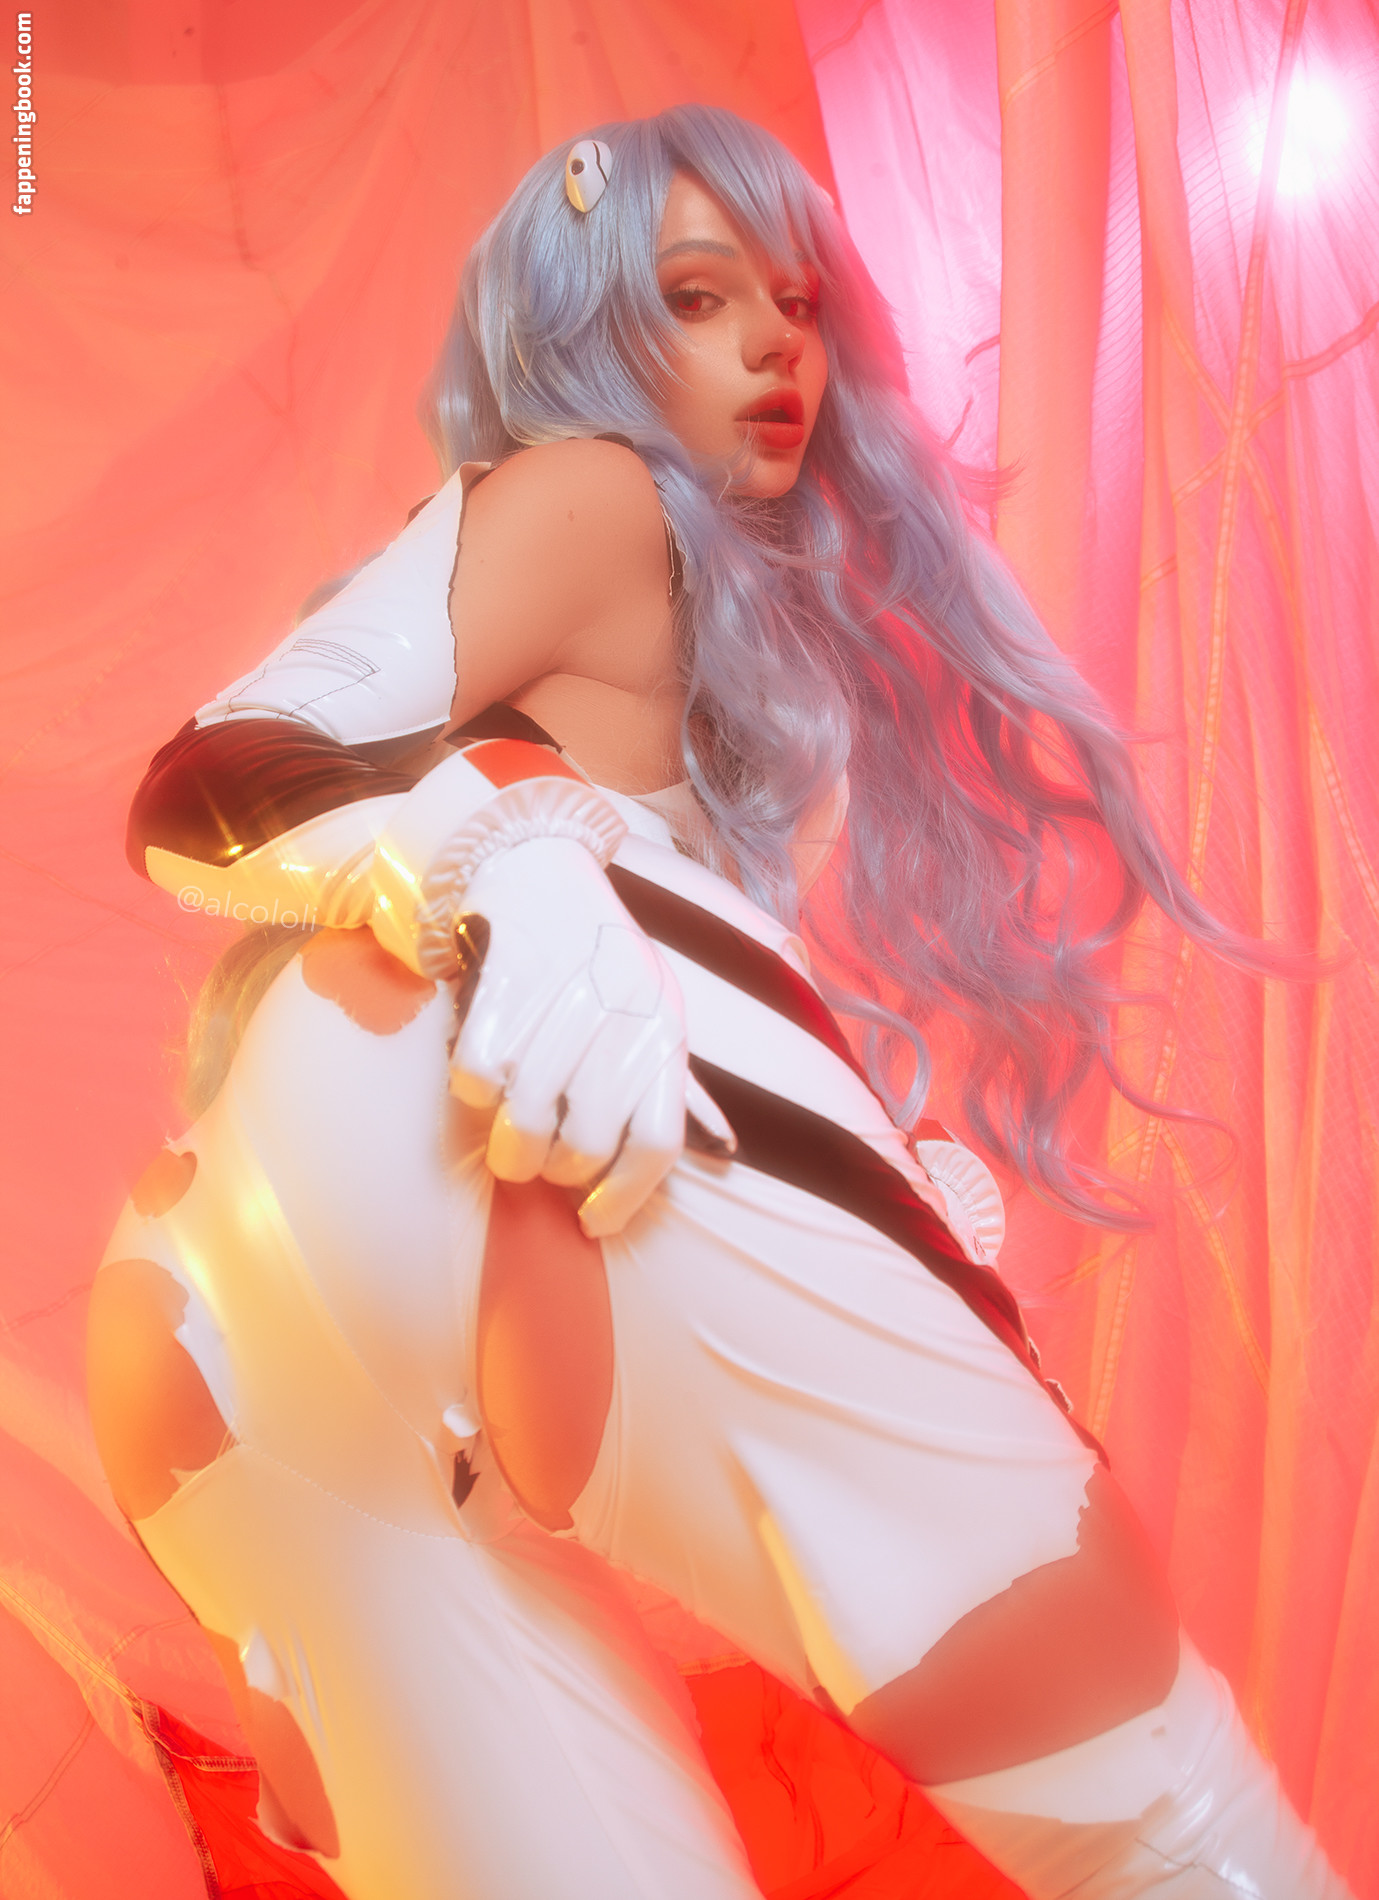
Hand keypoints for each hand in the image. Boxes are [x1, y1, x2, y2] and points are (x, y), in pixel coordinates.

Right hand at [448, 836, 733, 1235]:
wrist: (533, 865)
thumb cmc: (598, 955)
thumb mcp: (657, 1008)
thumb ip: (681, 1082)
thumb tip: (726, 1153)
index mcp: (666, 1026)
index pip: (657, 1141)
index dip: (624, 1197)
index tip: (595, 1223)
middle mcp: (619, 1014)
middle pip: (583, 1143)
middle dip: (555, 1172)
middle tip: (542, 1164)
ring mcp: (557, 1000)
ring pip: (524, 1122)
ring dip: (510, 1149)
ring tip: (510, 1140)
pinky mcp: (500, 986)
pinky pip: (476, 1080)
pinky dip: (473, 1093)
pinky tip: (485, 1076)